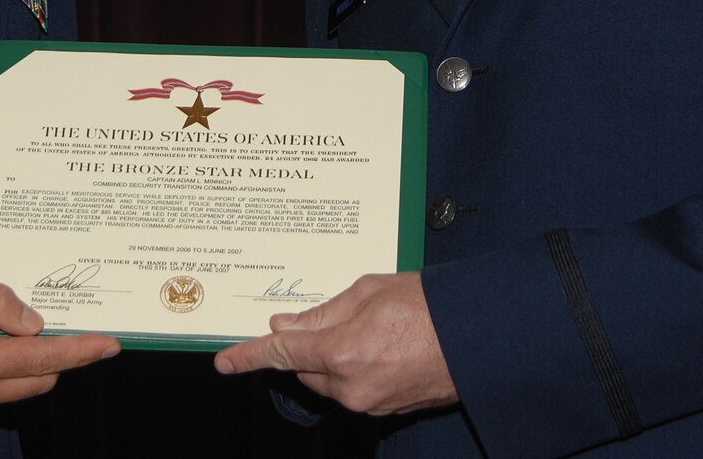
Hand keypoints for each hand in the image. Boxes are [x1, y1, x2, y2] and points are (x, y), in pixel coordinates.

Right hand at [0, 266, 118, 420]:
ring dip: (34, 362)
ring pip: (23, 388)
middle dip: (60, 354)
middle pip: (40, 379)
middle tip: (67, 324)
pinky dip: (11, 369)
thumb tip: (35, 322)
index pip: (42, 359)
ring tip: (22, 328)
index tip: (110, 345)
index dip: (81, 351)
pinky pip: (1, 392)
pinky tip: (0, 342)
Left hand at [213, 271, 457, 414]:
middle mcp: (351, 386)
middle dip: (310, 345)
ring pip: (330, 381)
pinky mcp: (386, 410)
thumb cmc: (429, 305)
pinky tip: (383, 346)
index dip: (248, 357)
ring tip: (374, 328)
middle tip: (339, 316)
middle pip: (306, 369)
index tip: (224, 362)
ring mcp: (370, 403)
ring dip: (335, 357)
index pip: (282, 355)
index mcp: (342, 352)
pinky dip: (356, 369)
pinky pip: (354, 389)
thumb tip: (285, 325)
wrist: (478, 336)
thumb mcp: (368, 291)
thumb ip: (321, 312)